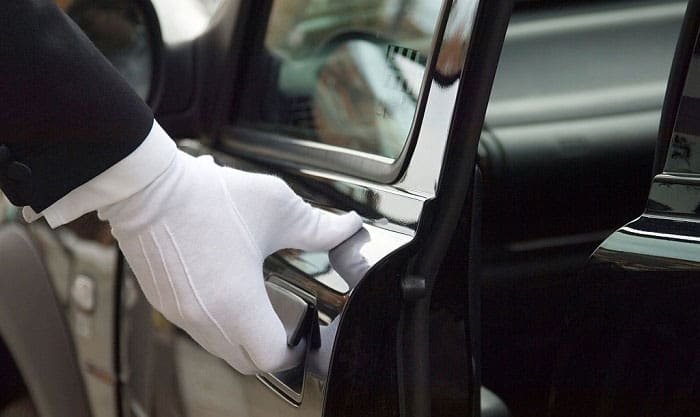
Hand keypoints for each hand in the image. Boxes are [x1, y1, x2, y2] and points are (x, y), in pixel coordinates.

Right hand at [98, 151, 361, 373]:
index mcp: (237, 303)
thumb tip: (349, 228)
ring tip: (258, 304)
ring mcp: (180, 314)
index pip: (272, 357)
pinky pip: (197, 329)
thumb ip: (319, 226)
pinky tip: (226, 288)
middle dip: (270, 349)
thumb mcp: (277, 208)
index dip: (295, 351)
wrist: (147, 187)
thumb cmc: (209, 196)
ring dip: (241, 336)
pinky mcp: (162, 303)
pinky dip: (216, 322)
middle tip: (286, 325)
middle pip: (245, 361)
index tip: (304, 335)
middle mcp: (205, 319)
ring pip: (219, 347)